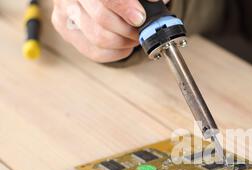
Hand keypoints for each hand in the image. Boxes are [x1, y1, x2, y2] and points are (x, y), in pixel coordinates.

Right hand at [52, 0, 169, 62]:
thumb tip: (156, 1)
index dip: (124, 8)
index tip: (140, 18)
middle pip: (101, 19)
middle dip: (128, 29)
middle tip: (140, 30)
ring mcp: (65, 12)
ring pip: (98, 38)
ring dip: (123, 42)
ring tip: (133, 37)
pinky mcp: (65, 30)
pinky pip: (94, 51)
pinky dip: (115, 53)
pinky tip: (124, 45)